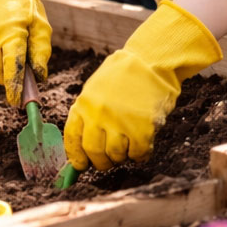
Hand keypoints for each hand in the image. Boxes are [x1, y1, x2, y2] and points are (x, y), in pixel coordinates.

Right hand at [0, 0, 51, 106]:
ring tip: (10, 48)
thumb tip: (40, 78)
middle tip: (21, 74)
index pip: (12, 68)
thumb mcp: (40, 26)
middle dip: (10, 77)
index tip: (17, 103)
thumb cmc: (25, 7)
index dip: (14, 88)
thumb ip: (41, 52)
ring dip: (0, 67)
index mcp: (11, 35)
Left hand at [64, 0, 221, 171]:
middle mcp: (98, 115)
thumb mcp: (96, 89)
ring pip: (116, 156)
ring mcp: (120, 123)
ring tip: (129, 145)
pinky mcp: (143, 129)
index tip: (81, 165)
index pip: (72, 140)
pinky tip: (143, 145)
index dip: (76, 157)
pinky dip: (140, 155)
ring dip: (122, 156)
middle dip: (101, 162)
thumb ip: (88, 114)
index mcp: (84, 105)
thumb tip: (82, 148)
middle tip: (109, 160)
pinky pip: (138, 154)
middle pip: (94, 152)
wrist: (154, 61)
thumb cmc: (124, 75)